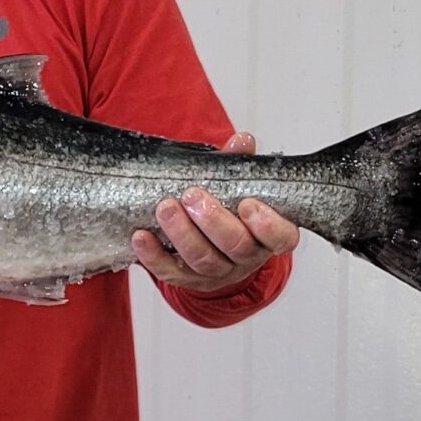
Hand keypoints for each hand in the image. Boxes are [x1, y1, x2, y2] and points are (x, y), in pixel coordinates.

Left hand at [131, 132, 299, 291]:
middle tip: (192, 196)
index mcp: (269, 235)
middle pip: (235, 246)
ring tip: (165, 207)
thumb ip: (240, 164)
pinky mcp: (189, 280)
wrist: (213, 241)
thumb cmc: (233, 206)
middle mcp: (247, 257)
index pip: (280, 237)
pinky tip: (140, 236)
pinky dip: (153, 256)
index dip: (267, 225)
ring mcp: (219, 272)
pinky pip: (171, 272)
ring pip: (203, 259)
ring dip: (181, 233)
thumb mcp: (241, 185)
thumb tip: (242, 140)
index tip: (247, 204)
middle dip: (213, 221)